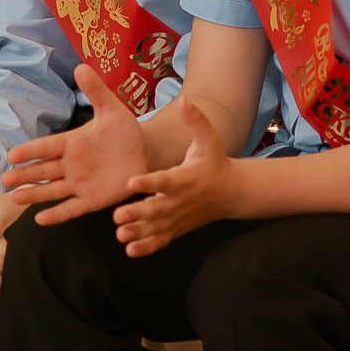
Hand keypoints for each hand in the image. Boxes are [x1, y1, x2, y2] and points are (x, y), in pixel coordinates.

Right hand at [0, 63, 149, 224]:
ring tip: (15, 199)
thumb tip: (80, 66)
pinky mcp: (91, 200)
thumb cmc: (124, 130)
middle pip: (43, 170)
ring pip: (52, 190)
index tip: (13, 155)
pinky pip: (71, 208)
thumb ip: (96, 91)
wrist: (145, 153)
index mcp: (72, 142)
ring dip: (34, 195)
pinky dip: (57, 214)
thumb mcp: (112, 109)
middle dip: (25, 175)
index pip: (46, 147)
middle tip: (5, 180)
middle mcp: (70, 164)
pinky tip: (40, 219)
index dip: (31, 151)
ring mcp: (79, 183)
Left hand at [109, 97, 235, 256]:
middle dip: (138, 213)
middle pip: (157, 209)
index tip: (132, 182)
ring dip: (138, 232)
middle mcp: (181, 200)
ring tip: (120, 234)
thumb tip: (184, 99)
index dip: (149, 182)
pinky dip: (148, 247)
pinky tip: (130, 250)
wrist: (231, 193)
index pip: (166, 180)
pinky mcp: (177, 229)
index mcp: (186, 178)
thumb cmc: (215, 162)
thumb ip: (196, 121)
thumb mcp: (210, 140)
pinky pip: (162, 240)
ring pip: (157, 228)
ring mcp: (179, 217)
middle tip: (117, 215)